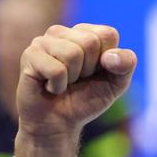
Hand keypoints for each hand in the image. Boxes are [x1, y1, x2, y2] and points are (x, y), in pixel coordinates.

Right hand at [14, 23, 135, 156]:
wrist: (58, 124)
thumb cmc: (86, 99)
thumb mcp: (117, 83)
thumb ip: (126, 64)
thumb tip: (110, 56)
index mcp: (85, 32)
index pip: (108, 34)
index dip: (107, 61)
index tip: (95, 73)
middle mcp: (62, 32)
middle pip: (90, 42)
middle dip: (89, 69)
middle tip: (77, 80)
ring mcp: (43, 41)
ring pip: (72, 54)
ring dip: (72, 78)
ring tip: (63, 83)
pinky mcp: (29, 55)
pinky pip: (56, 70)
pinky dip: (57, 86)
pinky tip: (49, 87)